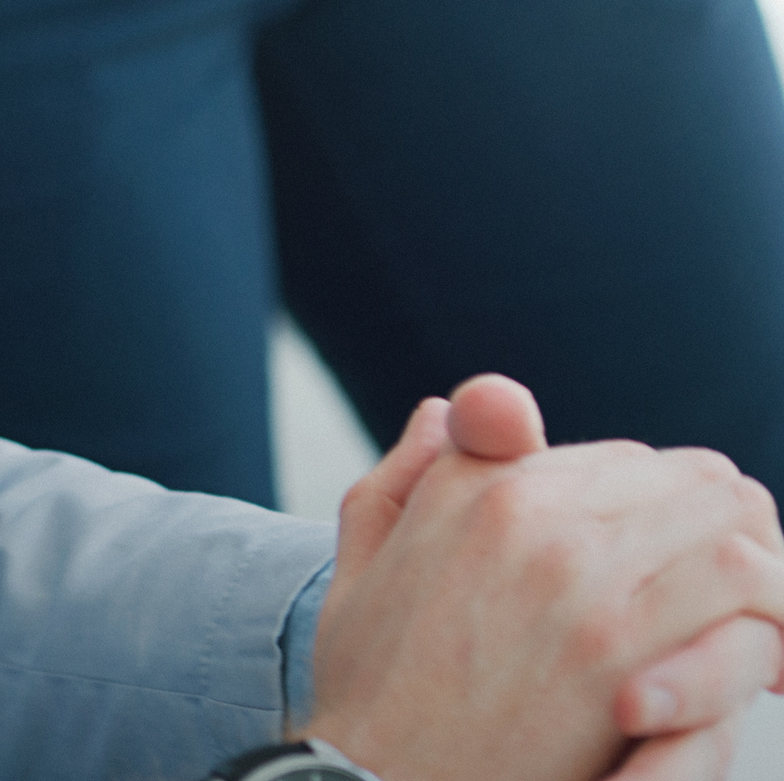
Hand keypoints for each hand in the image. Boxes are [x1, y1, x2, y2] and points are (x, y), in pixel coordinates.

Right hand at [308, 376, 783, 780]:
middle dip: (737, 541)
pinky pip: (740, 589)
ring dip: (767, 579)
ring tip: (769, 647)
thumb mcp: (362, 565)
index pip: (625, 459)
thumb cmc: (370, 691)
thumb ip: (405, 477)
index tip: (689, 574)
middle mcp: (523, 509)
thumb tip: (446, 412)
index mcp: (471, 485)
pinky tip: (768, 676)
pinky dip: (770, 627)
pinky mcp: (611, 650)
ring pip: (731, 516)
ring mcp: (570, 573)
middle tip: (751, 612)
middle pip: (693, 477)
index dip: (672, 517)